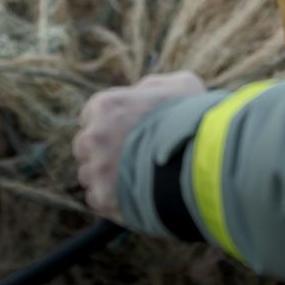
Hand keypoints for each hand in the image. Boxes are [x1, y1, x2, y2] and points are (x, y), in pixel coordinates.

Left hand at [74, 71, 206, 220]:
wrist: (200, 161)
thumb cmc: (192, 120)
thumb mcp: (181, 86)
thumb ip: (155, 86)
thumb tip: (144, 92)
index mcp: (106, 105)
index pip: (90, 115)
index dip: (109, 124)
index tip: (124, 131)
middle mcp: (94, 135)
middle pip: (85, 145)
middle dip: (102, 150)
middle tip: (127, 156)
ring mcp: (97, 168)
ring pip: (88, 174)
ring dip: (104, 176)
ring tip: (133, 179)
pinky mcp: (103, 197)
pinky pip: (97, 199)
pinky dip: (110, 199)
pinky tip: (132, 195)